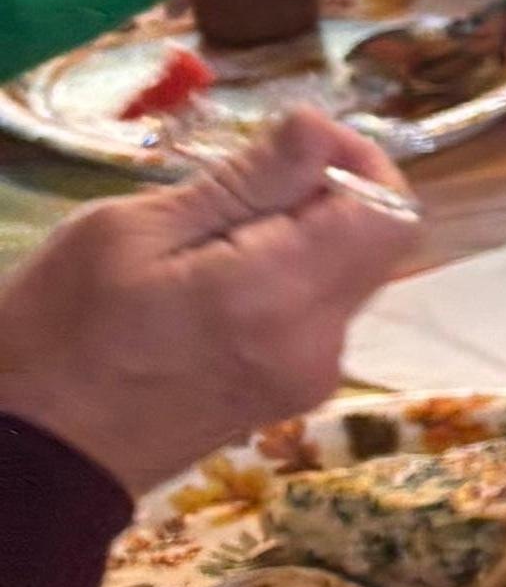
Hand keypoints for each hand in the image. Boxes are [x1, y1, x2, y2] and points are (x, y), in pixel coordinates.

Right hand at [0, 104, 427, 501]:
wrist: (34, 458)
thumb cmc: (56, 333)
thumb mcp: (129, 233)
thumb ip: (242, 183)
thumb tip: (320, 128)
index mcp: (278, 295)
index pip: (389, 213)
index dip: (360, 162)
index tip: (297, 146)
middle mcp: (318, 344)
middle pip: (376, 245)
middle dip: (329, 198)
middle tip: (240, 186)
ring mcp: (310, 379)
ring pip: (348, 278)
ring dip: (305, 239)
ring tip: (212, 238)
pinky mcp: (292, 397)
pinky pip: (319, 315)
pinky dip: (290, 280)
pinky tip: (216, 282)